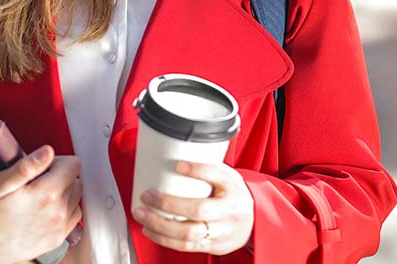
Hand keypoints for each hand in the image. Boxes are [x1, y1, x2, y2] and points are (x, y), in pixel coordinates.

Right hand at [0, 146, 82, 263]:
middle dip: (59, 175)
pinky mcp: (56, 239)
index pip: (73, 165)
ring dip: (63, 192)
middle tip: (35, 181)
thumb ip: (27, 166)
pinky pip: (73, 217)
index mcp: (45, 194)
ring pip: (75, 198)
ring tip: (38, 196)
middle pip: (75, 180)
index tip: (41, 166)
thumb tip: (47, 151)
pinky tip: (45, 209)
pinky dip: (64, 209)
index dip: (56, 160)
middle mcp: (57, 212)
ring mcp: (58, 228)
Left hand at [131, 160, 253, 255]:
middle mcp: (229, 210)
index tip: (177, 164)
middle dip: (168, 203)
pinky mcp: (213, 246)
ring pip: (189, 233)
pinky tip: (150, 230)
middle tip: (147, 195)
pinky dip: (164, 239)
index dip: (198, 170)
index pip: (218, 175)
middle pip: (198, 209)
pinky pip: (186, 246)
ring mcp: (221, 232)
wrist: (254, 223)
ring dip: (160, 225)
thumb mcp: (227, 176)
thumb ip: (206, 167)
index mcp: (233, 187)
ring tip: (142, 214)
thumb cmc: (233, 195)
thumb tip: (174, 150)